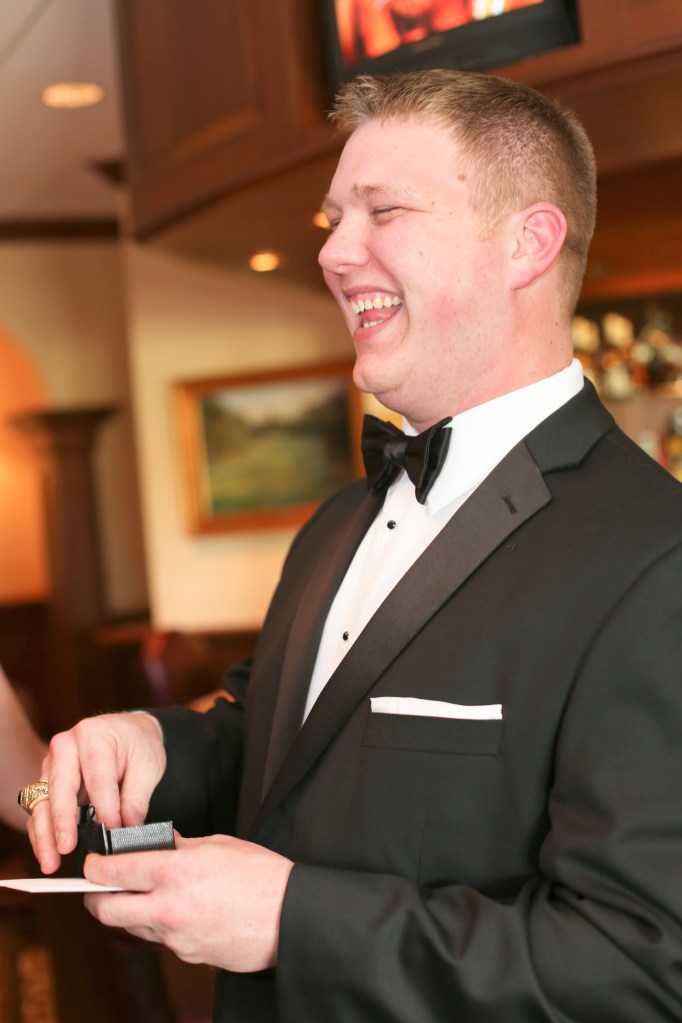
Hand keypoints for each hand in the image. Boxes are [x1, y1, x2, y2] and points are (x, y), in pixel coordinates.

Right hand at [28, 712, 165, 874]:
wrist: (129, 731)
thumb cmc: (138, 744)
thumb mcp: (147, 766)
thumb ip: (136, 800)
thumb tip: (128, 832)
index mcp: (94, 736)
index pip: (97, 778)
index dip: (104, 807)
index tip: (112, 831)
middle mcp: (66, 747)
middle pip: (60, 788)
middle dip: (61, 822)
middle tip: (66, 848)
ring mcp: (53, 764)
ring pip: (43, 802)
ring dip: (45, 834)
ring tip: (51, 861)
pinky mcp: (48, 782)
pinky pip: (41, 809)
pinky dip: (42, 833)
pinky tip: (47, 853)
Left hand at [83, 834, 293, 972]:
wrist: (290, 917)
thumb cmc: (261, 876)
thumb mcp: (218, 845)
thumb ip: (180, 846)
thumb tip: (158, 845)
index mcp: (174, 872)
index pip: (113, 871)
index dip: (94, 866)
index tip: (92, 862)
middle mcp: (168, 908)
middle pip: (106, 909)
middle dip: (94, 897)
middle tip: (98, 886)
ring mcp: (175, 938)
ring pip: (131, 926)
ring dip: (128, 911)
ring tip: (143, 894)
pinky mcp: (187, 956)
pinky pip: (160, 940)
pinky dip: (159, 925)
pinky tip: (179, 911)